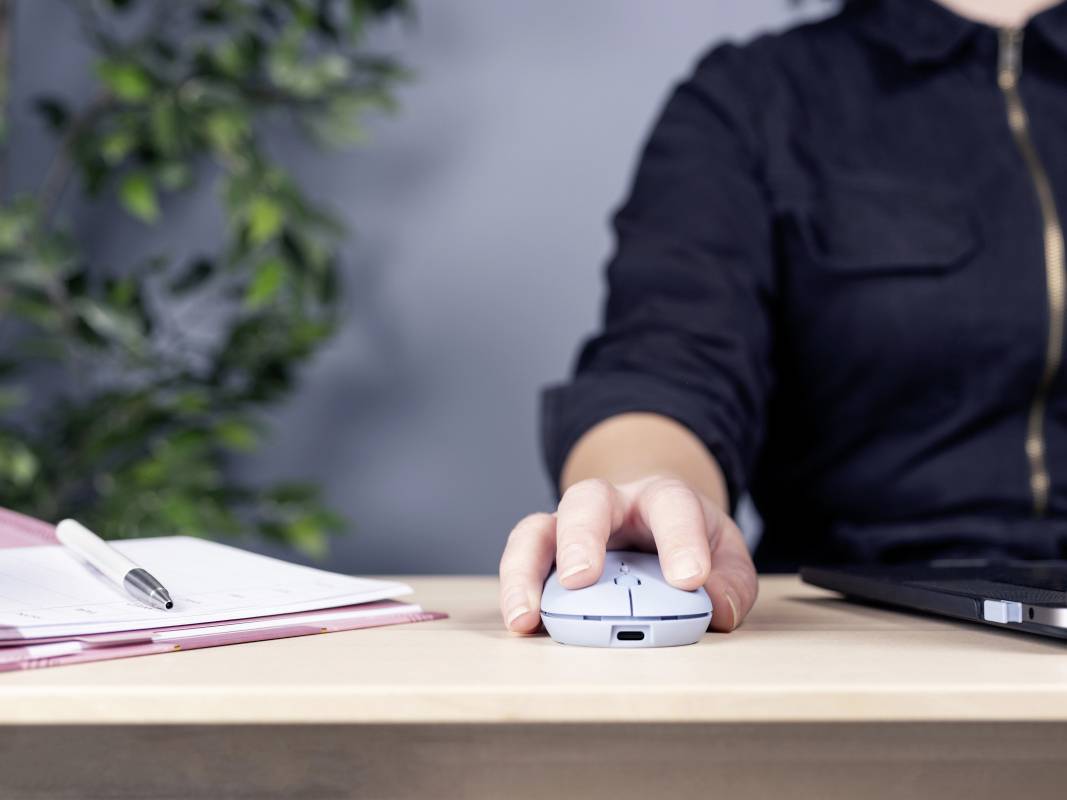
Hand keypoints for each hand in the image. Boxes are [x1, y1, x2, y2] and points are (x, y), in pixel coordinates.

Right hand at [498, 475, 757, 633]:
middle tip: (580, 580)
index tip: (689, 579)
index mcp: (662, 498)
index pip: (672, 506)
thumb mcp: (725, 556)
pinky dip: (515, 591)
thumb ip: (730, 582)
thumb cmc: (690, 543)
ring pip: (537, 530)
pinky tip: (521, 623)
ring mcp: (569, 528)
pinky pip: (520, 561)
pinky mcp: (545, 555)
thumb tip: (716, 609)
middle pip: (586, 501)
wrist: (653, 520)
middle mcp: (609, 505)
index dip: (680, 540)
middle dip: (581, 539)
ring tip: (527, 615)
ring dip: (526, 571)